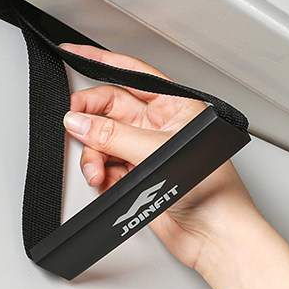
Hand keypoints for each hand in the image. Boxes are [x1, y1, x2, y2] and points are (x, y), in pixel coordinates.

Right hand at [60, 43, 261, 274]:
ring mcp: (148, 152)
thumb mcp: (157, 151)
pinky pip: (106, 166)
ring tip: (97, 169)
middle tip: (73, 123)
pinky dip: (101, 174)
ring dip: (94, 153)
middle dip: (90, 117)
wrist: (215, 236)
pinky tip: (107, 182)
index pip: (133, 74)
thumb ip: (113, 135)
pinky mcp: (138, 177)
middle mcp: (161, 126)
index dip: (101, 61)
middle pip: (112, 108)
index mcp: (176, 106)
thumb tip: (79, 122)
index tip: (74, 53)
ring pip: (105, 140)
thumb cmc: (213, 190)